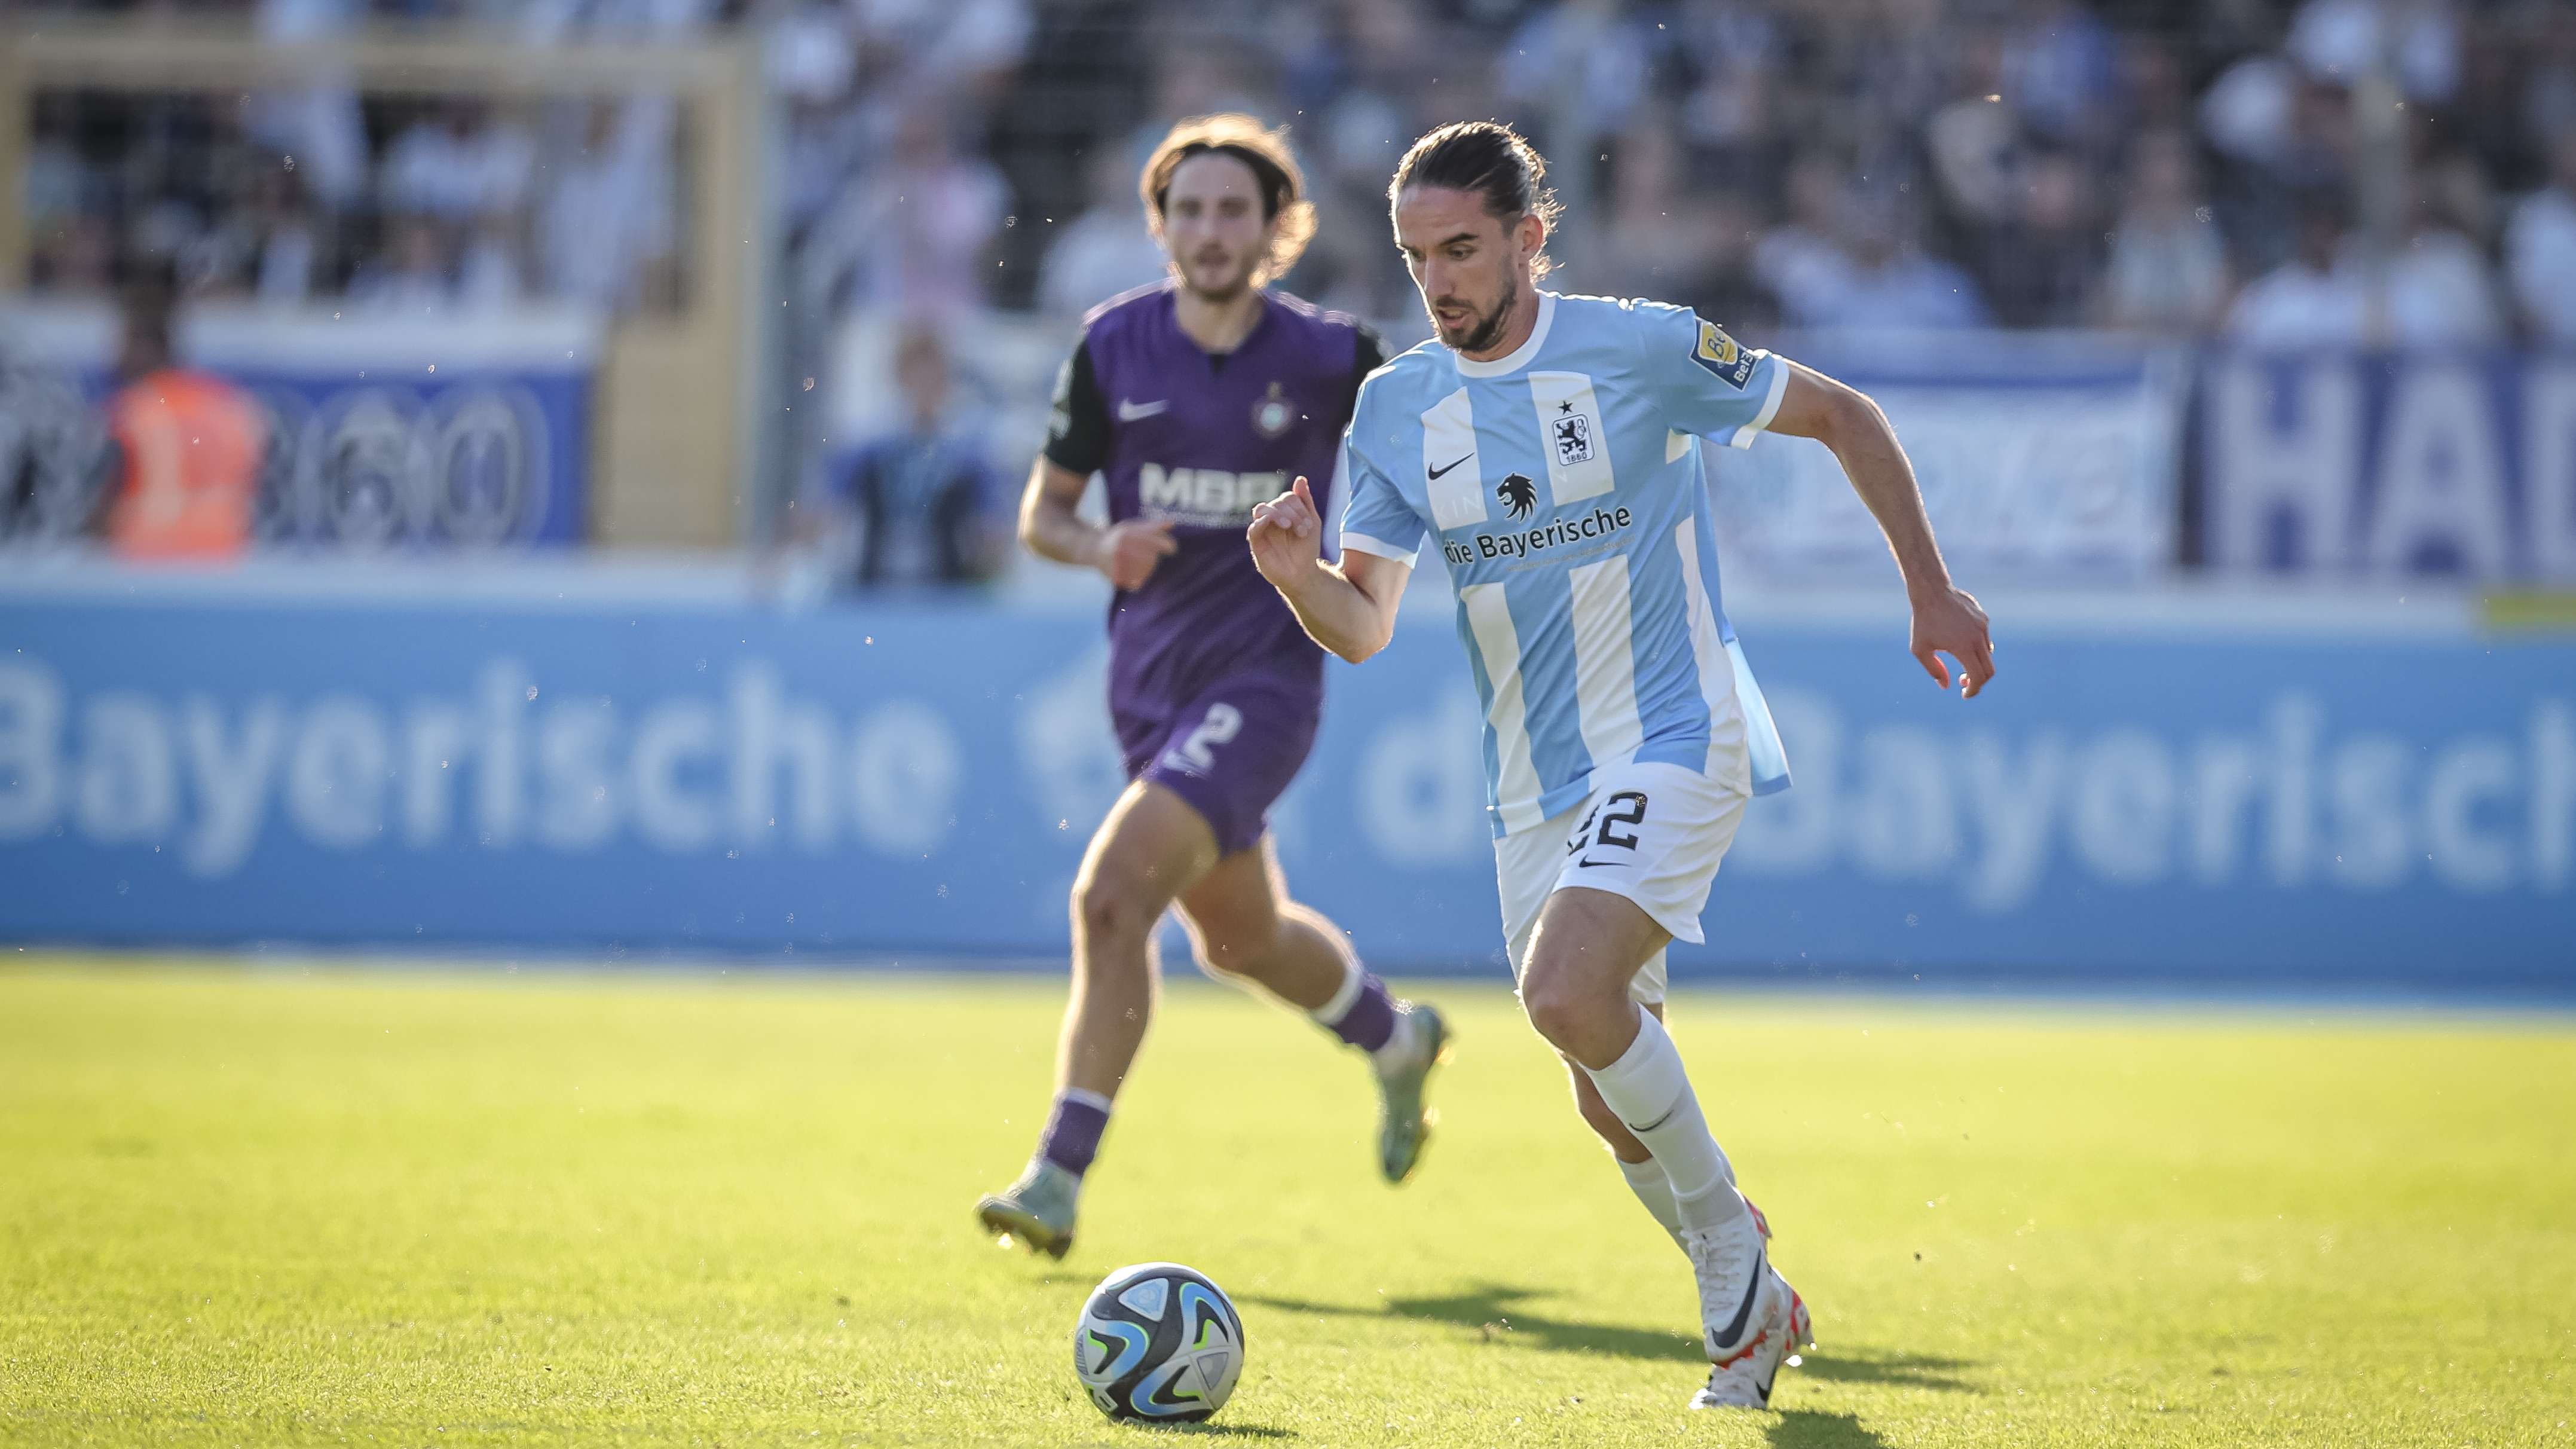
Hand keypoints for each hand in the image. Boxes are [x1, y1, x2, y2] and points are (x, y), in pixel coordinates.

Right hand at [1092, 517, 1177, 590]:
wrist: (1092, 548)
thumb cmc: (1118, 537)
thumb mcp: (1132, 527)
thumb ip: (1152, 526)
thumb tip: (1172, 523)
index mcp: (1127, 533)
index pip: (1153, 540)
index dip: (1166, 545)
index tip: (1173, 549)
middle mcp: (1121, 547)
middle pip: (1151, 559)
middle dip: (1153, 558)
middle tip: (1150, 558)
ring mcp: (1117, 563)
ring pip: (1144, 572)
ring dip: (1146, 570)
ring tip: (1139, 565)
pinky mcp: (1114, 576)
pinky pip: (1135, 583)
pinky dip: (1138, 581)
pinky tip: (1136, 578)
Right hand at [1246, 476, 1323, 589]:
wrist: (1303, 573)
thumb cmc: (1307, 548)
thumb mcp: (1312, 522)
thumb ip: (1306, 500)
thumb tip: (1300, 479)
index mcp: (1285, 511)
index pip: (1287, 497)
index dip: (1299, 507)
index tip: (1309, 524)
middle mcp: (1272, 517)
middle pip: (1276, 502)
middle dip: (1292, 514)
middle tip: (1303, 530)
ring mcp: (1263, 529)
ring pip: (1262, 510)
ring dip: (1277, 514)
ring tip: (1288, 526)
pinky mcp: (1256, 543)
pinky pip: (1253, 529)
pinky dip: (1260, 523)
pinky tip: (1269, 523)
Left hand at [1910, 583, 1994, 697]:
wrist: (1932, 591)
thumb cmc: (1923, 621)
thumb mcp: (1920, 649)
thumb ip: (1935, 670)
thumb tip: (1947, 686)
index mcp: (1964, 647)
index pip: (1978, 677)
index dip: (1973, 690)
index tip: (1964, 694)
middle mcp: (1978, 637)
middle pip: (1989, 670)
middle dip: (1978, 681)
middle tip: (1963, 682)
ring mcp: (1983, 626)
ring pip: (1988, 654)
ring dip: (1977, 663)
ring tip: (1959, 659)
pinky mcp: (1983, 618)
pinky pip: (1985, 639)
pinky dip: (1977, 648)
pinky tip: (1960, 641)